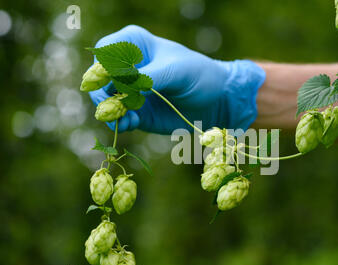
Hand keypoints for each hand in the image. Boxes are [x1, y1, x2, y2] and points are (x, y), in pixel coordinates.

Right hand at [89, 25, 264, 133]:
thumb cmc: (200, 76)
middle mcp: (126, 68)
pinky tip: (132, 123)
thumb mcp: (177, 71)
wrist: (216, 102)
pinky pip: (118, 119)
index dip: (104, 68)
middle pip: (98, 79)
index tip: (116, 82)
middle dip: (104, 94)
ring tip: (128, 118)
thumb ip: (150, 76)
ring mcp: (129, 91)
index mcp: (134, 45)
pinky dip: (121, 123)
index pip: (105, 53)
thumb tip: (125, 86)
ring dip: (111, 112)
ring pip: (105, 101)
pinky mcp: (135, 112)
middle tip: (117, 106)